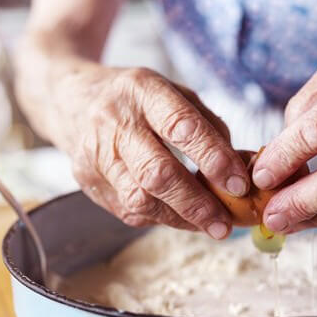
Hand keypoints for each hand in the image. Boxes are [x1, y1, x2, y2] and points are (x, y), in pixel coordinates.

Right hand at [42, 64, 249, 238]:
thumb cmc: (136, 100)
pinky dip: (161, 218)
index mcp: (142, 90)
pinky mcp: (87, 181)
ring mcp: (95, 154)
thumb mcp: (174, 93)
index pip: (180, 127)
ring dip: (180, 218)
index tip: (239, 183)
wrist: (73, 100)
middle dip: (196, 203)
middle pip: (156, 172)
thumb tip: (243, 168)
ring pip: (140, 199)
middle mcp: (114, 122)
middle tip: (225, 223)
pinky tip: (182, 218)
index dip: (213, 158)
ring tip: (210, 226)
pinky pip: (129, 210)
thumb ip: (209, 127)